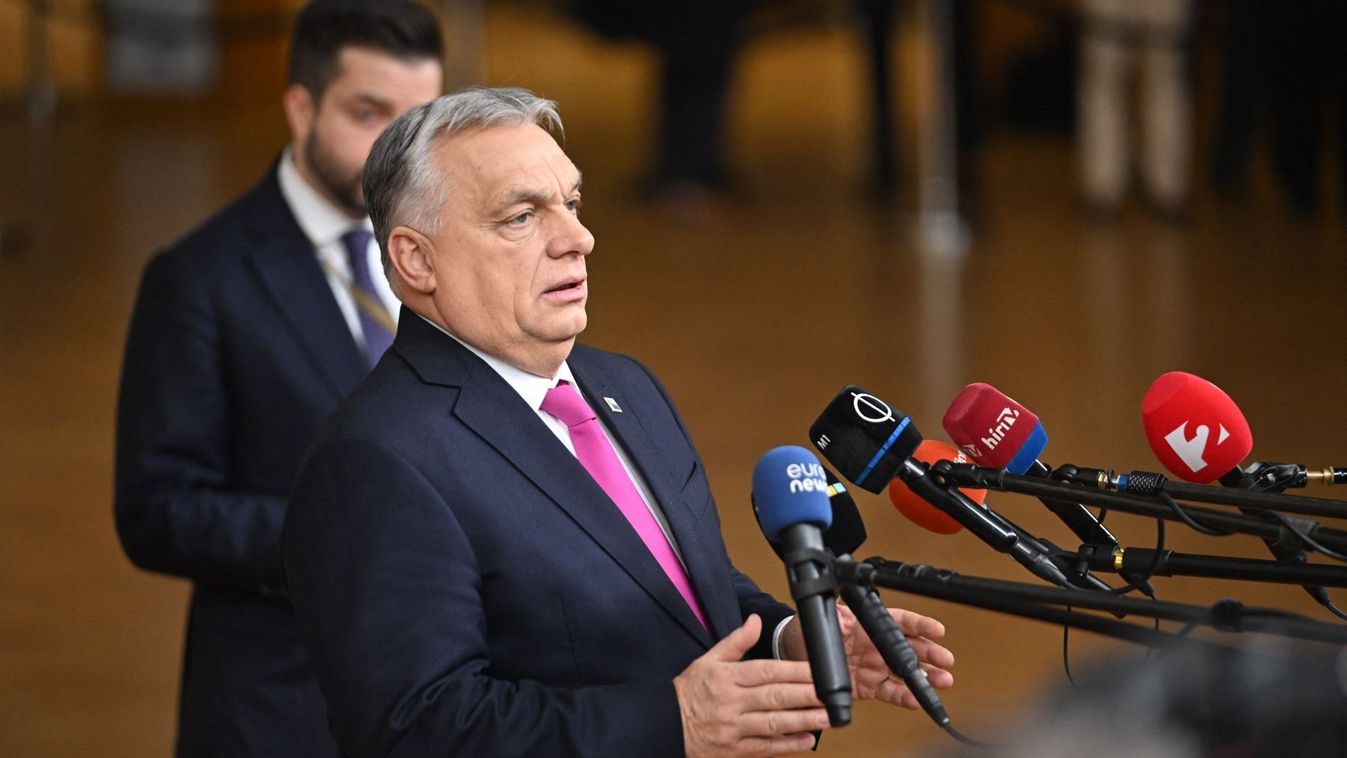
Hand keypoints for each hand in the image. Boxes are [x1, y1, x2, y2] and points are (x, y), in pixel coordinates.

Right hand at [674, 614, 830, 757]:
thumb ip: (735, 642)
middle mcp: (731, 702)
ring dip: (802, 720)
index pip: (766, 671)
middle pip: (774, 697)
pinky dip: (787, 745)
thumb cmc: (689, 691)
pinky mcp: (734, 750)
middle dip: (805, 695)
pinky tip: (807, 740)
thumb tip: (755, 620)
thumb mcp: (707, 660)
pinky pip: (764, 748)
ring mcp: (733, 728)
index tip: (815, 670)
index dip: (793, 671)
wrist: (664, 724)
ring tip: (825, 716)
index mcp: (726, 677)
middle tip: (829, 694)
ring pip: (773, 724)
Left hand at [779, 605, 954, 709]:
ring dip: (926, 678)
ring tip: (942, 681)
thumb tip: (845, 608)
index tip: (936, 630)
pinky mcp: (870, 687)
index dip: (920, 625)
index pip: (900, 622)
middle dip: (931, 654)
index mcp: (870, 624)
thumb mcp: (823, 618)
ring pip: (907, 673)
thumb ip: (838, 614)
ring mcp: (876, 667)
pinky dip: (905, 697)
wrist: (794, 656)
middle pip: (911, 648)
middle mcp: (877, 645)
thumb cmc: (808, 632)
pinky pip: (891, 692)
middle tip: (945, 660)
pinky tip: (916, 700)